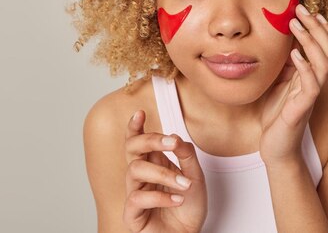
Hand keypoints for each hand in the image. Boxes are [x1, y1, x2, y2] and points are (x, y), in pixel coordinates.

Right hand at [123, 110, 207, 232]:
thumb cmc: (188, 208)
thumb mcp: (195, 177)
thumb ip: (186, 156)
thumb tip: (176, 138)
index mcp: (153, 163)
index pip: (138, 141)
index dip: (135, 127)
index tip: (140, 113)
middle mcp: (141, 176)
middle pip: (132, 148)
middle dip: (150, 140)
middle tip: (171, 142)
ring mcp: (135, 194)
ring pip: (134, 170)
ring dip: (163, 174)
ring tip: (184, 184)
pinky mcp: (132, 214)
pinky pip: (137, 198)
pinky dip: (160, 197)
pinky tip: (178, 200)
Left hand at [259, 5, 327, 166]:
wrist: (276, 148)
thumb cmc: (277, 116)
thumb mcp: (278, 83)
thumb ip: (285, 64)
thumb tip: (282, 41)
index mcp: (311, 75)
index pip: (326, 46)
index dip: (321, 28)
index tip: (309, 10)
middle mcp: (315, 82)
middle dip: (316, 27)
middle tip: (301, 9)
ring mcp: (310, 95)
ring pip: (323, 63)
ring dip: (311, 41)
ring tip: (297, 26)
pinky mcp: (302, 108)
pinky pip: (310, 86)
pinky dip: (304, 68)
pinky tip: (294, 55)